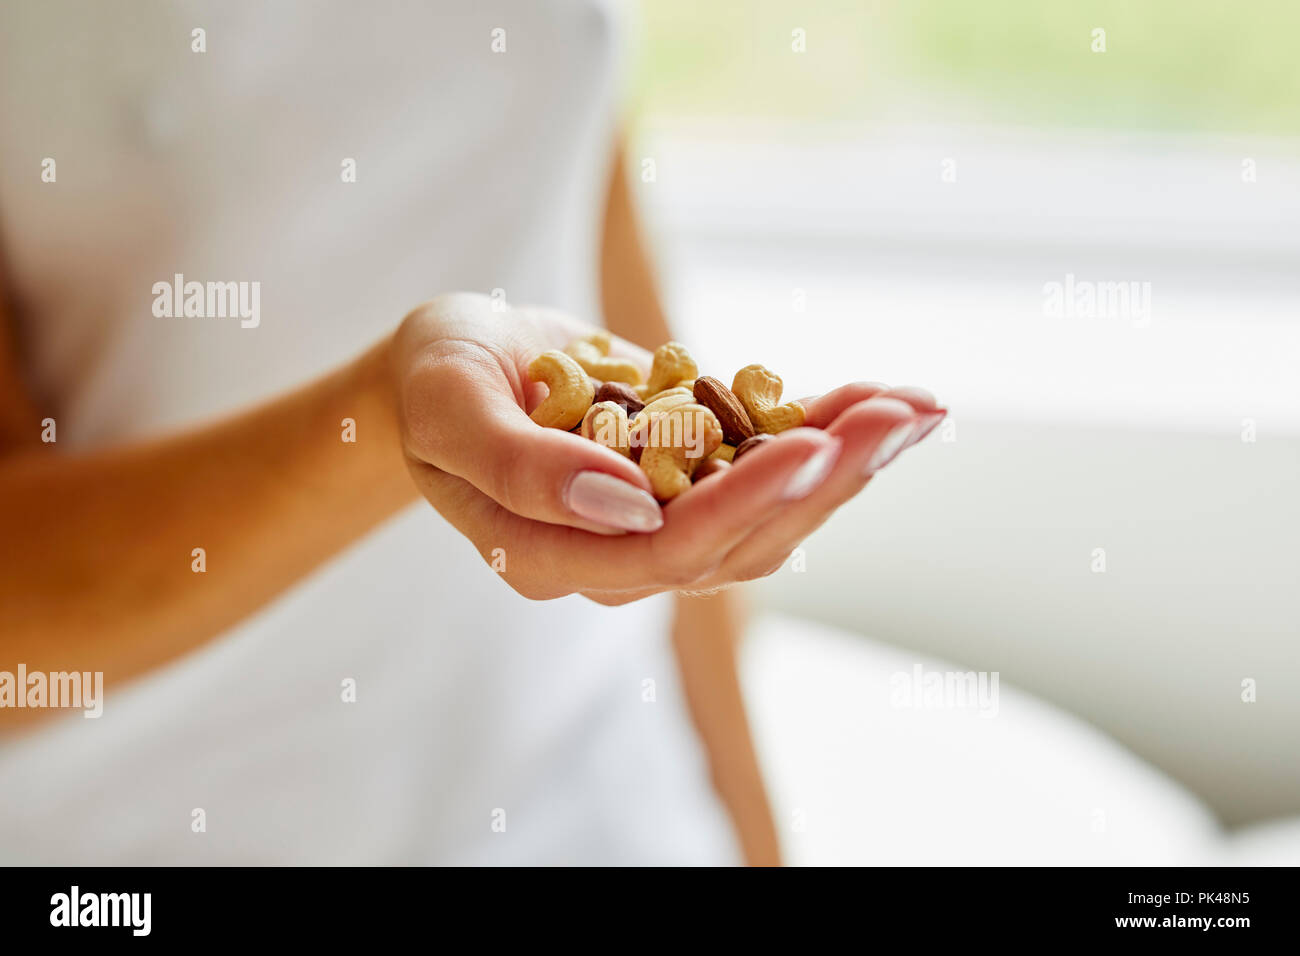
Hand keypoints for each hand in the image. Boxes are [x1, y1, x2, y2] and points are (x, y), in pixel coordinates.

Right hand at [392, 293, 944, 603]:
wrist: (447, 365)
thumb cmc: (434, 380)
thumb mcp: (450, 406)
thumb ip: (521, 467)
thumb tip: (626, 504)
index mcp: (552, 555)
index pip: (663, 549)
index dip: (741, 503)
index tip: (810, 446)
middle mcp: (618, 555)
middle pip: (740, 540)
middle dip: (826, 478)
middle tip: (902, 417)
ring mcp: (660, 521)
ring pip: (771, 513)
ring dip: (847, 461)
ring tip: (918, 408)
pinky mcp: (690, 478)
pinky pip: (767, 467)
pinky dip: (828, 434)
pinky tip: (888, 403)